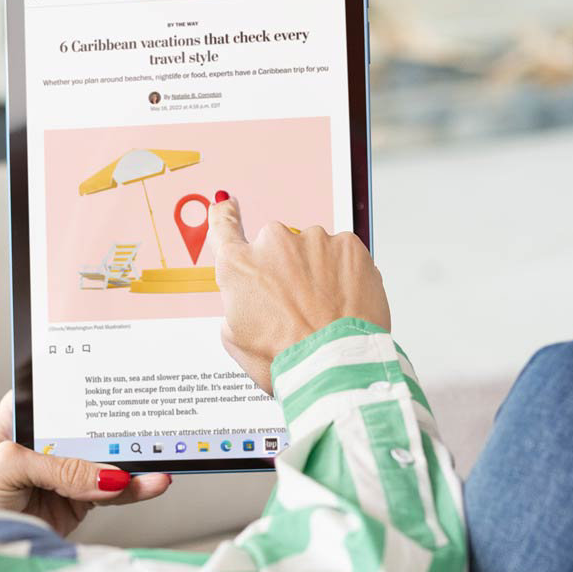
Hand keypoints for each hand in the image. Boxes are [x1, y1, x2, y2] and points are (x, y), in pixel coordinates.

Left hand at [0, 392, 171, 537]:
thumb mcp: (6, 468)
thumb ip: (58, 467)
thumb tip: (110, 475)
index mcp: (20, 417)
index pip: (60, 395)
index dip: (89, 387)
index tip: (123, 381)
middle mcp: (45, 442)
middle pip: (90, 428)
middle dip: (120, 427)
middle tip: (153, 427)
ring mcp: (63, 473)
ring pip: (105, 462)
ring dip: (134, 463)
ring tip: (161, 465)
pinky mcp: (77, 502)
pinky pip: (111, 493)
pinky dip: (133, 491)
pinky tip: (151, 485)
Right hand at [209, 192, 390, 394]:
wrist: (335, 367)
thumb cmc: (286, 359)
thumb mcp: (235, 339)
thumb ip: (236, 304)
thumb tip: (246, 296)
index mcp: (239, 266)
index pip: (224, 226)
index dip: (224, 214)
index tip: (226, 204)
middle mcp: (273, 244)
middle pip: (275, 246)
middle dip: (284, 270)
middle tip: (294, 307)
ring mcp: (314, 241)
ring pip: (312, 251)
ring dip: (316, 273)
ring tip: (322, 311)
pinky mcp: (349, 246)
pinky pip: (342, 253)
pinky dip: (344, 273)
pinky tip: (342, 302)